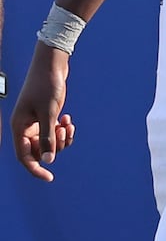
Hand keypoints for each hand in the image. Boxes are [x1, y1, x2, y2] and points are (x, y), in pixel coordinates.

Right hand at [11, 42, 75, 180]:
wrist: (52, 63)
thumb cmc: (46, 84)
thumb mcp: (49, 112)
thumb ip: (48, 136)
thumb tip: (48, 161)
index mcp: (20, 127)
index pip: (24, 157)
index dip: (35, 169)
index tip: (50, 177)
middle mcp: (26, 126)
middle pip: (39, 151)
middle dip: (54, 146)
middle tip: (63, 132)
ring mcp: (37, 121)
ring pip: (49, 142)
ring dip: (60, 138)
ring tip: (68, 125)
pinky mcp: (47, 115)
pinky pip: (54, 132)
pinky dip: (63, 130)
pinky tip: (68, 120)